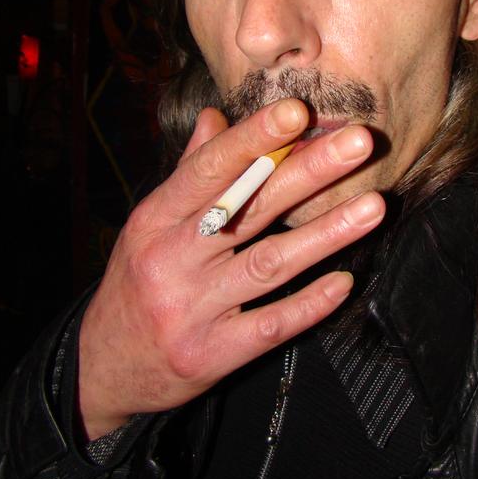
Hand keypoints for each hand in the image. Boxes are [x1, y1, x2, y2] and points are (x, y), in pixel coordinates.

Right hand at [78, 99, 384, 438]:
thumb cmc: (134, 282)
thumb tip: (216, 116)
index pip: (209, 170)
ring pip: (270, 264)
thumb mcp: (149, 224)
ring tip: (374, 206)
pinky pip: (271, 325)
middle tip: (358, 143)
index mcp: (155, 219)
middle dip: (307, 172)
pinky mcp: (212, 354)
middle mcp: (172, 260)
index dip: (254, 139)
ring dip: (326, 234)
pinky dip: (310, 303)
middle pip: (249, 209)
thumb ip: (188, 170)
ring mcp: (193, 310)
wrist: (103, 366)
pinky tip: (345, 282)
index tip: (298, 112)